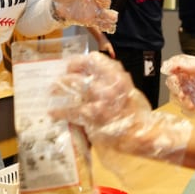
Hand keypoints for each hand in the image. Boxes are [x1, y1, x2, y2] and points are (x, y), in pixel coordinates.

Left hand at [50, 53, 191, 164]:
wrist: (142, 134)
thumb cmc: (133, 112)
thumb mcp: (125, 88)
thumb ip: (109, 79)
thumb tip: (86, 74)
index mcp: (117, 75)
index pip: (93, 59)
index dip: (78, 62)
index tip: (70, 66)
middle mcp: (108, 84)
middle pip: (78, 73)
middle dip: (64, 77)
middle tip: (56, 82)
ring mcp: (99, 100)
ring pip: (71, 87)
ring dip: (58, 90)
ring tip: (52, 92)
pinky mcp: (92, 116)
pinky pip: (70, 110)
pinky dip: (59, 111)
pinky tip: (53, 112)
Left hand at [52, 0, 118, 32]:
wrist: (56, 6)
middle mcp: (95, 1)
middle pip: (105, 0)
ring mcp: (94, 12)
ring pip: (107, 13)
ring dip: (110, 15)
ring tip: (112, 16)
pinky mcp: (91, 21)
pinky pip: (102, 24)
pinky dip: (107, 26)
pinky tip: (110, 28)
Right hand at [161, 54, 194, 124]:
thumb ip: (193, 66)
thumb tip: (174, 63)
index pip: (177, 67)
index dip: (172, 71)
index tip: (172, 76)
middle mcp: (194, 80)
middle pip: (175, 82)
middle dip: (175, 88)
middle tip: (181, 93)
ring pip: (178, 95)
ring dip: (179, 99)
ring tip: (188, 102)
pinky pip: (186, 106)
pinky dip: (185, 107)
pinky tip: (192, 107)